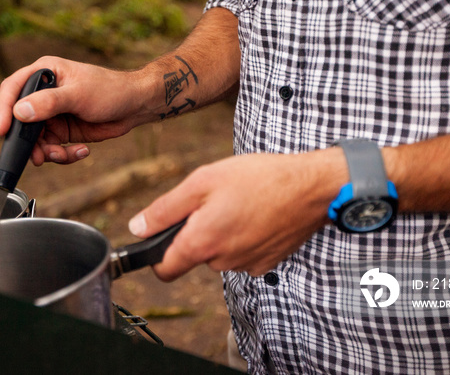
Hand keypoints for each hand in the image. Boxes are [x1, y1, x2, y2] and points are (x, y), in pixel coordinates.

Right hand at [0, 56, 154, 164]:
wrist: (135, 106)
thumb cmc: (110, 89)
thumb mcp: (78, 94)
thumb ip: (48, 103)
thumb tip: (19, 111)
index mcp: (45, 74)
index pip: (12, 89)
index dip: (3, 109)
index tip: (3, 130)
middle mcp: (44, 94)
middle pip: (21, 121)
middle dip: (28, 142)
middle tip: (38, 156)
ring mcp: (53, 114)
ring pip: (36, 140)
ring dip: (47, 152)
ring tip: (63, 155)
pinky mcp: (63, 131)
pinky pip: (53, 148)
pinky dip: (63, 155)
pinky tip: (81, 150)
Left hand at [128, 149, 347, 279]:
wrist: (312, 188)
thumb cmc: (259, 178)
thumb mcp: (203, 181)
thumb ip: (165, 209)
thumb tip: (137, 227)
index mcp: (202, 242)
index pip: (163, 270)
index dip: (156, 254)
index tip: (161, 236)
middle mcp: (222, 261)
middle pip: (194, 256)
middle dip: (197, 232)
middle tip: (214, 201)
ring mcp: (246, 265)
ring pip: (219, 253)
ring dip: (222, 233)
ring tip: (240, 203)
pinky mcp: (265, 263)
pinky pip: (242, 254)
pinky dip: (243, 238)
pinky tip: (257, 215)